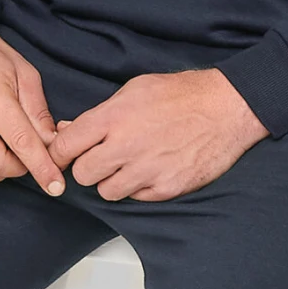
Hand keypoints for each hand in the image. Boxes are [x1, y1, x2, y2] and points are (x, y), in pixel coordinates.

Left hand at [47, 68, 266, 199]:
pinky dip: (139, 188)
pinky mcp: (167, 187)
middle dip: (88, 167)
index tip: (66, 155)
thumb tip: (67, 130)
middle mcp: (127, 146)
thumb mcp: (134, 90)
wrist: (227, 108)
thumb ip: (99, 113)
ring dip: (113, 181)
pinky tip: (151, 170)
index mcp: (113, 118)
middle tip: (102, 159)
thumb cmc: (182, 95)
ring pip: (107, 191)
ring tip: (129, 165)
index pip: (65, 146)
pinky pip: (137, 198)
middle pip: (83, 174)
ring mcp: (147, 170)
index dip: (60, 152)